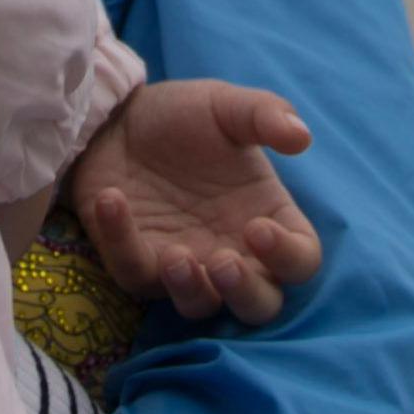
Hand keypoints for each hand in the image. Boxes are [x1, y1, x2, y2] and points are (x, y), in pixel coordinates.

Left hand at [69, 80, 322, 324]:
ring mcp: (185, 263)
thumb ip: (266, 115)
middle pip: (260, 305)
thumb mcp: (226, 106)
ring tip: (175, 256)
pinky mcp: (137, 262)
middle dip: (245, 294)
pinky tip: (112, 199)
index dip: (289, 256)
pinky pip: (133, 273)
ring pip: (199, 307)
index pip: (300, 260)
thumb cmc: (183, 116)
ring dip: (191, 291)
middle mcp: (232, 250)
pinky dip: (121, 242)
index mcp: (267, 218)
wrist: (117, 117)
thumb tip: (302, 136)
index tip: (259, 228)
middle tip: (223, 262)